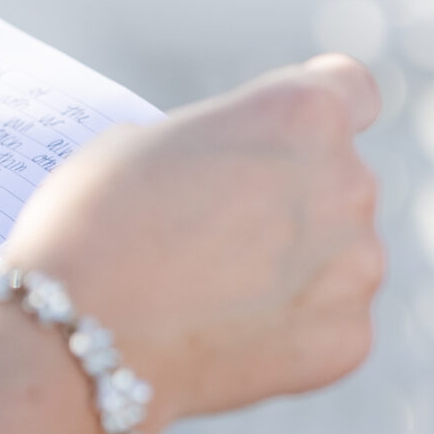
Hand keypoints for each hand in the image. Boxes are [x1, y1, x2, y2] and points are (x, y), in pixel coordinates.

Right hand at [2, 53, 384, 427]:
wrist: (75, 341)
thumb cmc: (91, 226)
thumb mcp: (147, 142)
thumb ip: (216, 146)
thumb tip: (232, 175)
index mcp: (303, 113)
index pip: (350, 92)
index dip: (313, 117)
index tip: (287, 144)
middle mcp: (350, 181)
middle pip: (340, 181)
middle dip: (293, 202)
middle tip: (221, 236)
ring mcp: (359, 266)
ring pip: (342, 257)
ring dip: (299, 269)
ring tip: (217, 296)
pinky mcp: (349, 339)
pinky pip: (330, 324)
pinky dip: (290, 332)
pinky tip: (226, 339)